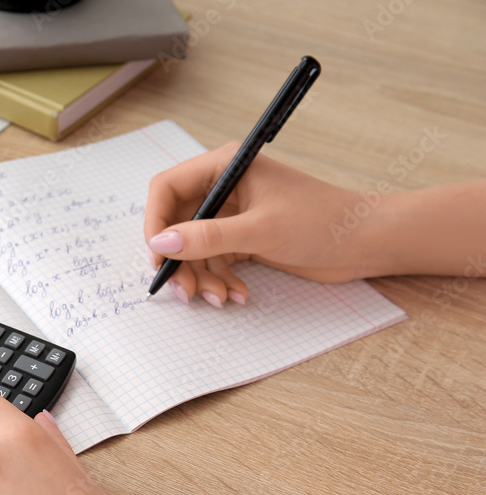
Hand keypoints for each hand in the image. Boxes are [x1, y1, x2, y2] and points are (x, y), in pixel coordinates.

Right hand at [145, 143, 369, 305]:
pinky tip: (238, 294)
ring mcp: (234, 215)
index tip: (158, 256)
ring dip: (201, 277)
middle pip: (177, 223)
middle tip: (184, 290)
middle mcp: (224, 188)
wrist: (367, 242)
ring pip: (194, 249)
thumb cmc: (324, 221)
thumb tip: (162, 243)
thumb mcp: (260, 230)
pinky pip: (214, 262)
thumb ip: (207, 238)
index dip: (156, 222)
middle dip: (179, 260)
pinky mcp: (244, 238)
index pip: (168, 188)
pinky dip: (220, 280)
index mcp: (225, 167)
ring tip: (219, 298)